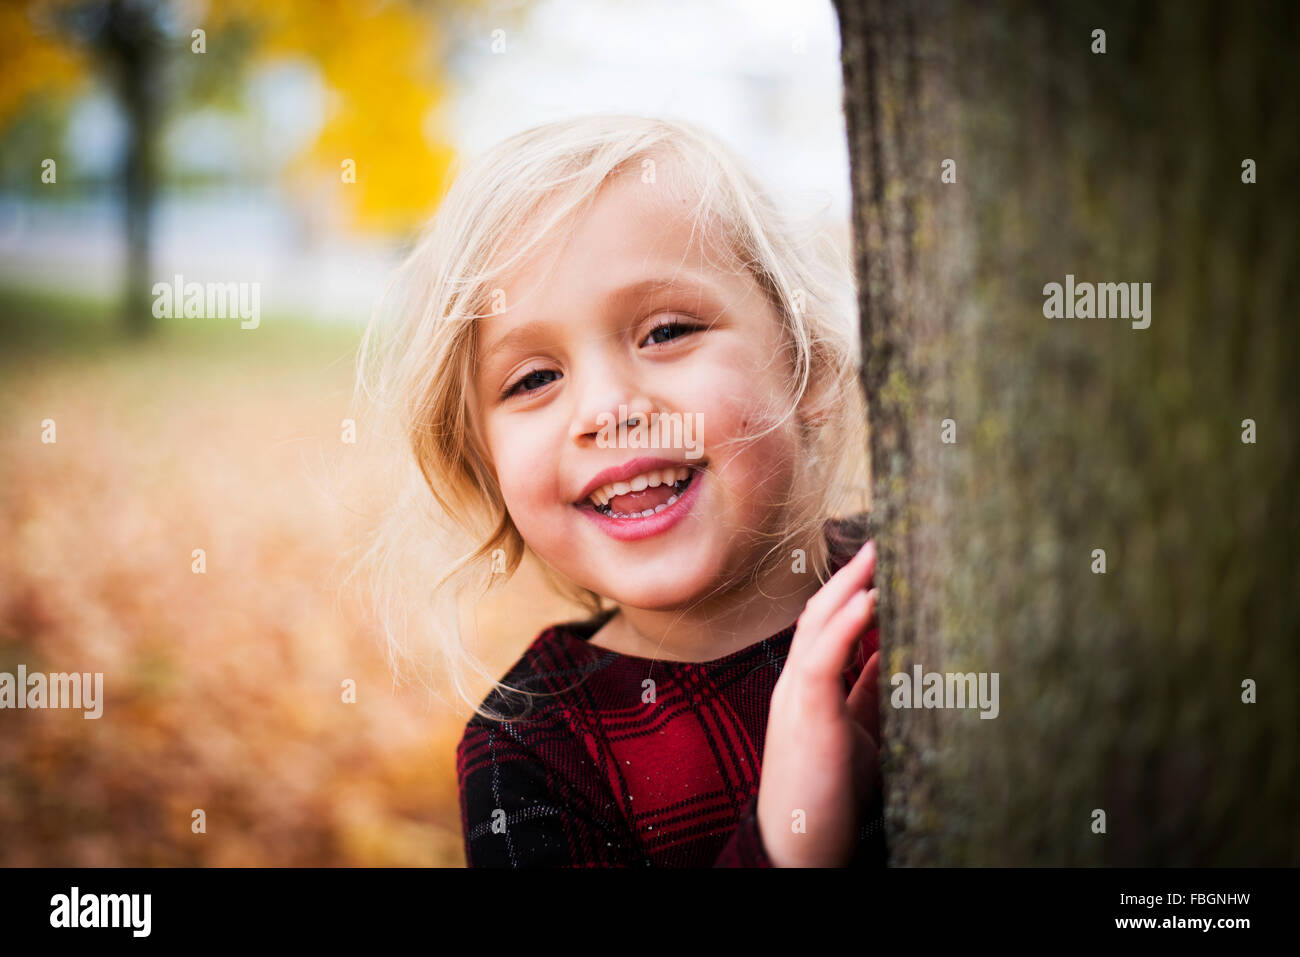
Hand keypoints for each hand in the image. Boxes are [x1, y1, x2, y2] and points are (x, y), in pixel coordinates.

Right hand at [757, 540, 881, 866]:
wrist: (798, 846)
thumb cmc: (830, 794)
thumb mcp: (861, 732)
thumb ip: (873, 692)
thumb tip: (899, 652)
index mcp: (810, 687)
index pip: (830, 625)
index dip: (854, 592)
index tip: (884, 563)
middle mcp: (798, 683)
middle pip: (821, 613)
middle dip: (853, 576)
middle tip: (885, 540)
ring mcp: (796, 695)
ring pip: (818, 625)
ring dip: (849, 586)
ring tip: (877, 553)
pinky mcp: (805, 714)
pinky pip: (822, 658)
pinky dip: (844, 624)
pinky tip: (868, 599)